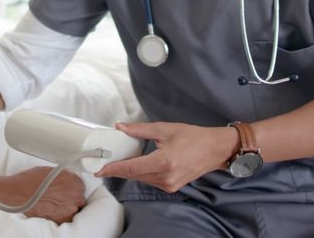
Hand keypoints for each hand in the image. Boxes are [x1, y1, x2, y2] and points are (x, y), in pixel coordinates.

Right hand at [2, 167, 85, 224]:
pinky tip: (50, 211)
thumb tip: (66, 179)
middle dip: (71, 198)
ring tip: (52, 205)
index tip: (67, 191)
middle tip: (58, 198)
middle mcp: (74, 194)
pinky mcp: (61, 220)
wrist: (16, 194)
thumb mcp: (49, 171)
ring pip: (73, 210)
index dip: (72, 188)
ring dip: (66, 208)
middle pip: (79, 198)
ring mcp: (69, 209)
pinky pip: (66, 219)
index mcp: (73, 180)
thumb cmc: (28, 181)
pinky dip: (60, 217)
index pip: (80, 186)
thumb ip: (63, 176)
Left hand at [94, 121, 236, 192]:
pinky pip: (150, 180)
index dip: (113, 169)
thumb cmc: (193, 137)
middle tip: (105, 160)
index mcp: (163, 162)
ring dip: (130, 170)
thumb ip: (140, 130)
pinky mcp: (171, 187)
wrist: (215, 150)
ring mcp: (169, 185)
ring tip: (121, 159)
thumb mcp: (165, 129)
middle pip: (134, 175)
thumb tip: (120, 127)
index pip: (131, 169)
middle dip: (118, 168)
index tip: (98, 169)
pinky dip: (141, 173)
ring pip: (141, 179)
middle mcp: (165, 177)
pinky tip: (138, 163)